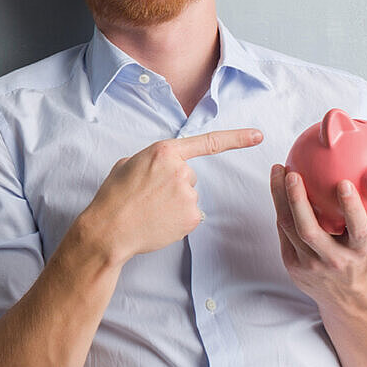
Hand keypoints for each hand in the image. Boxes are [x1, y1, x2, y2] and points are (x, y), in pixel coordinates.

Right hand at [83, 129, 263, 261]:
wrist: (108, 230)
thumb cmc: (113, 197)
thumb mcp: (127, 164)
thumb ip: (151, 160)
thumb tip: (160, 168)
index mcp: (164, 152)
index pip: (208, 142)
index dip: (237, 138)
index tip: (258, 136)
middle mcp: (181, 170)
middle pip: (189, 176)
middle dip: (174, 185)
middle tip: (149, 197)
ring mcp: (189, 194)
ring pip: (189, 197)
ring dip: (174, 204)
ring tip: (150, 211)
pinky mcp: (192, 217)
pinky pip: (190, 216)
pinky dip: (177, 220)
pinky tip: (158, 222)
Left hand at [271, 164, 366, 310]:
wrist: (346, 298)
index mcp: (359, 253)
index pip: (357, 230)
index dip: (351, 208)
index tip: (343, 183)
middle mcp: (333, 260)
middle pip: (310, 231)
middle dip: (299, 201)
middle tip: (294, 174)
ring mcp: (309, 264)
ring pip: (289, 228)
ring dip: (281, 198)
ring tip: (278, 170)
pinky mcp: (292, 264)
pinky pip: (282, 232)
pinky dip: (279, 208)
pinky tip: (277, 185)